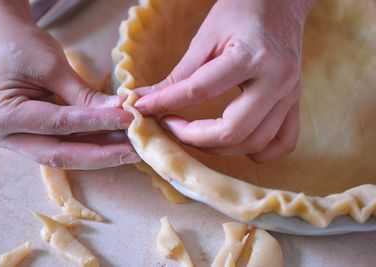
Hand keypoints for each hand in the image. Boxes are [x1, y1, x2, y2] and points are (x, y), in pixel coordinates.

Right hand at [0, 0, 139, 168]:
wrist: (2, 37)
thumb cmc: (21, 45)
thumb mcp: (53, 67)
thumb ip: (85, 95)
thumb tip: (121, 110)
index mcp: (2, 115)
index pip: (59, 123)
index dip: (96, 122)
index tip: (127, 118)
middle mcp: (4, 136)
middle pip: (59, 154)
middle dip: (100, 154)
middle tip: (133, 151)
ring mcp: (15, 141)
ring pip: (63, 155)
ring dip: (98, 153)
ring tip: (129, 150)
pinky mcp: (29, 138)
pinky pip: (63, 146)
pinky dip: (89, 145)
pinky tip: (113, 143)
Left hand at [135, 0, 315, 162]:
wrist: (280, 1)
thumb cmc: (241, 11)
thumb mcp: (206, 37)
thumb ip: (179, 75)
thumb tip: (143, 99)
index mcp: (252, 56)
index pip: (199, 91)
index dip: (165, 103)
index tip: (142, 108)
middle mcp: (277, 80)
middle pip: (232, 130)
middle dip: (193, 137)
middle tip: (172, 126)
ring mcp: (290, 95)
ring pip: (255, 143)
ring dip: (219, 148)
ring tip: (196, 135)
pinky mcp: (295, 103)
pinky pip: (283, 143)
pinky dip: (258, 152)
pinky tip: (237, 142)